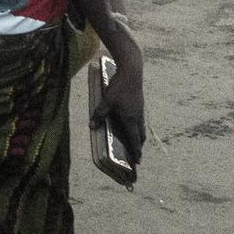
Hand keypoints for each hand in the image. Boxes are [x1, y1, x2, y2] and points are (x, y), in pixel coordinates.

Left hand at [92, 37, 145, 166]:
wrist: (132, 71)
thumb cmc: (119, 87)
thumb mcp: (107, 101)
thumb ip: (99, 114)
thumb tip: (91, 126)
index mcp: (130, 119)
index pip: (134, 140)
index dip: (136, 151)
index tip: (138, 162)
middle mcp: (138, 116)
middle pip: (140, 135)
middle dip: (138, 146)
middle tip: (136, 153)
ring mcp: (140, 109)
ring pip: (141, 127)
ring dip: (139, 135)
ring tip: (135, 140)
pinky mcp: (140, 102)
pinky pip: (140, 119)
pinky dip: (138, 126)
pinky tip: (132, 122)